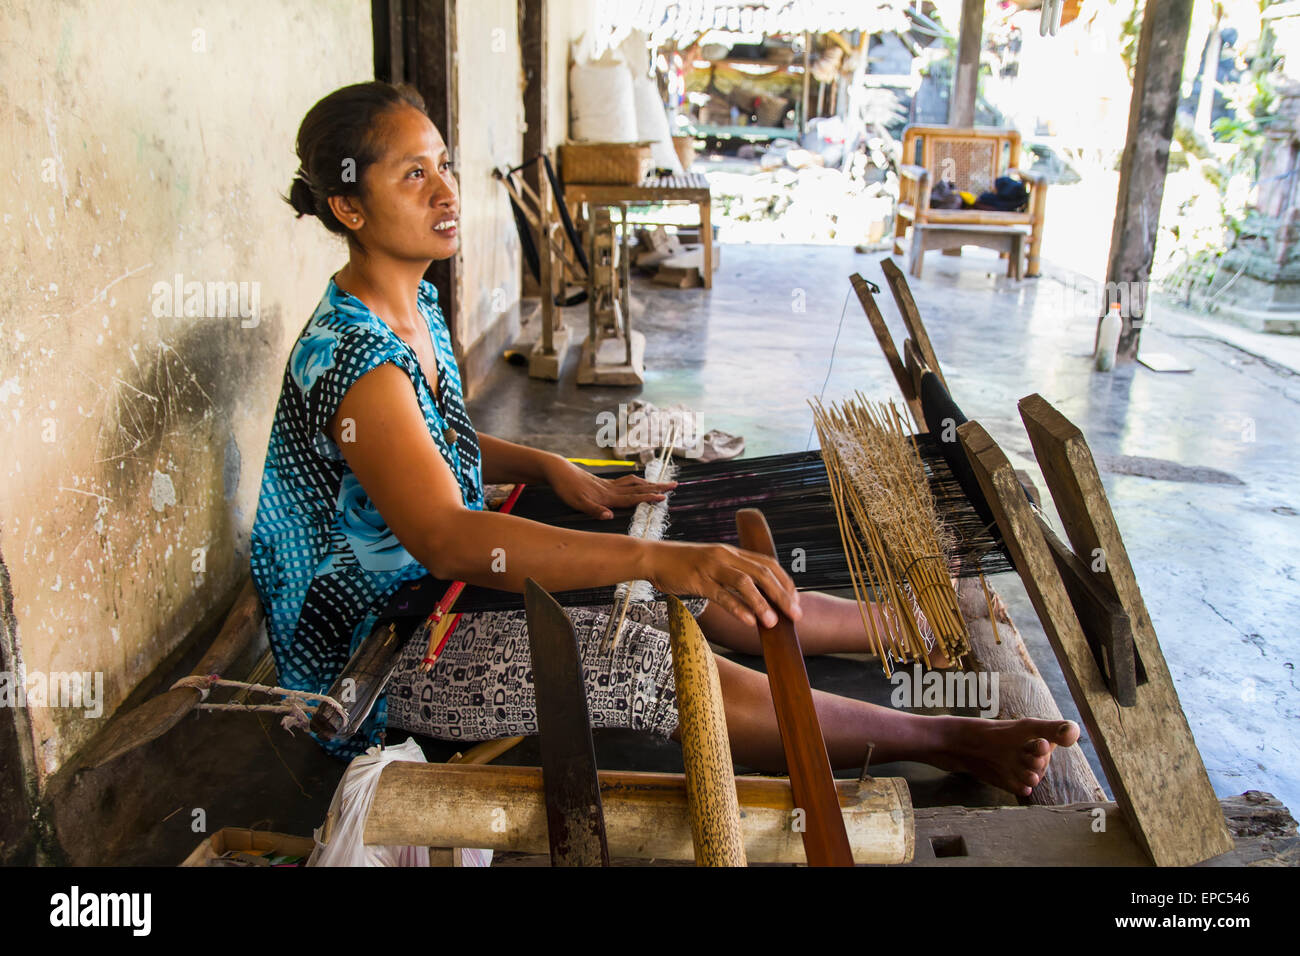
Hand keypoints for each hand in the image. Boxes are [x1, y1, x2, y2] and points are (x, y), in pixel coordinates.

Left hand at [544, 457, 676, 519]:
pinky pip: (625, 482)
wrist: (558, 470)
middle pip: (638, 488)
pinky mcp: (603, 482)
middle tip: (674, 485)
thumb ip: (594, 510)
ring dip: (648, 484)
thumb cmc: (567, 488)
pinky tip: (638, 483)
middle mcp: (611, 489)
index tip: (664, 497)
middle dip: (657, 487)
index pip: (632, 498)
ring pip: (633, 483)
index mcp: (608, 496)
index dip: (648, 498)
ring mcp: (608, 485)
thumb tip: (610, 516)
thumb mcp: (577, 503)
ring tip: (661, 484)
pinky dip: (636, 482)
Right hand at [642, 540, 801, 628]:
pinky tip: (748, 621)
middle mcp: (725, 556)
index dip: (784, 582)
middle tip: (794, 615)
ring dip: (761, 603)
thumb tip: (755, 595)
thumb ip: (732, 574)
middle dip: (781, 595)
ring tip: (772, 622)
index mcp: (732, 552)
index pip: (767, 563)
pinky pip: (721, 595)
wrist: (654, 557)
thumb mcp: (713, 563)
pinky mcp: (697, 580)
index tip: (795, 600)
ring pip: (744, 583)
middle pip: (762, 573)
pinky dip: (737, 608)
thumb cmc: (683, 564)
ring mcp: (712, 567)